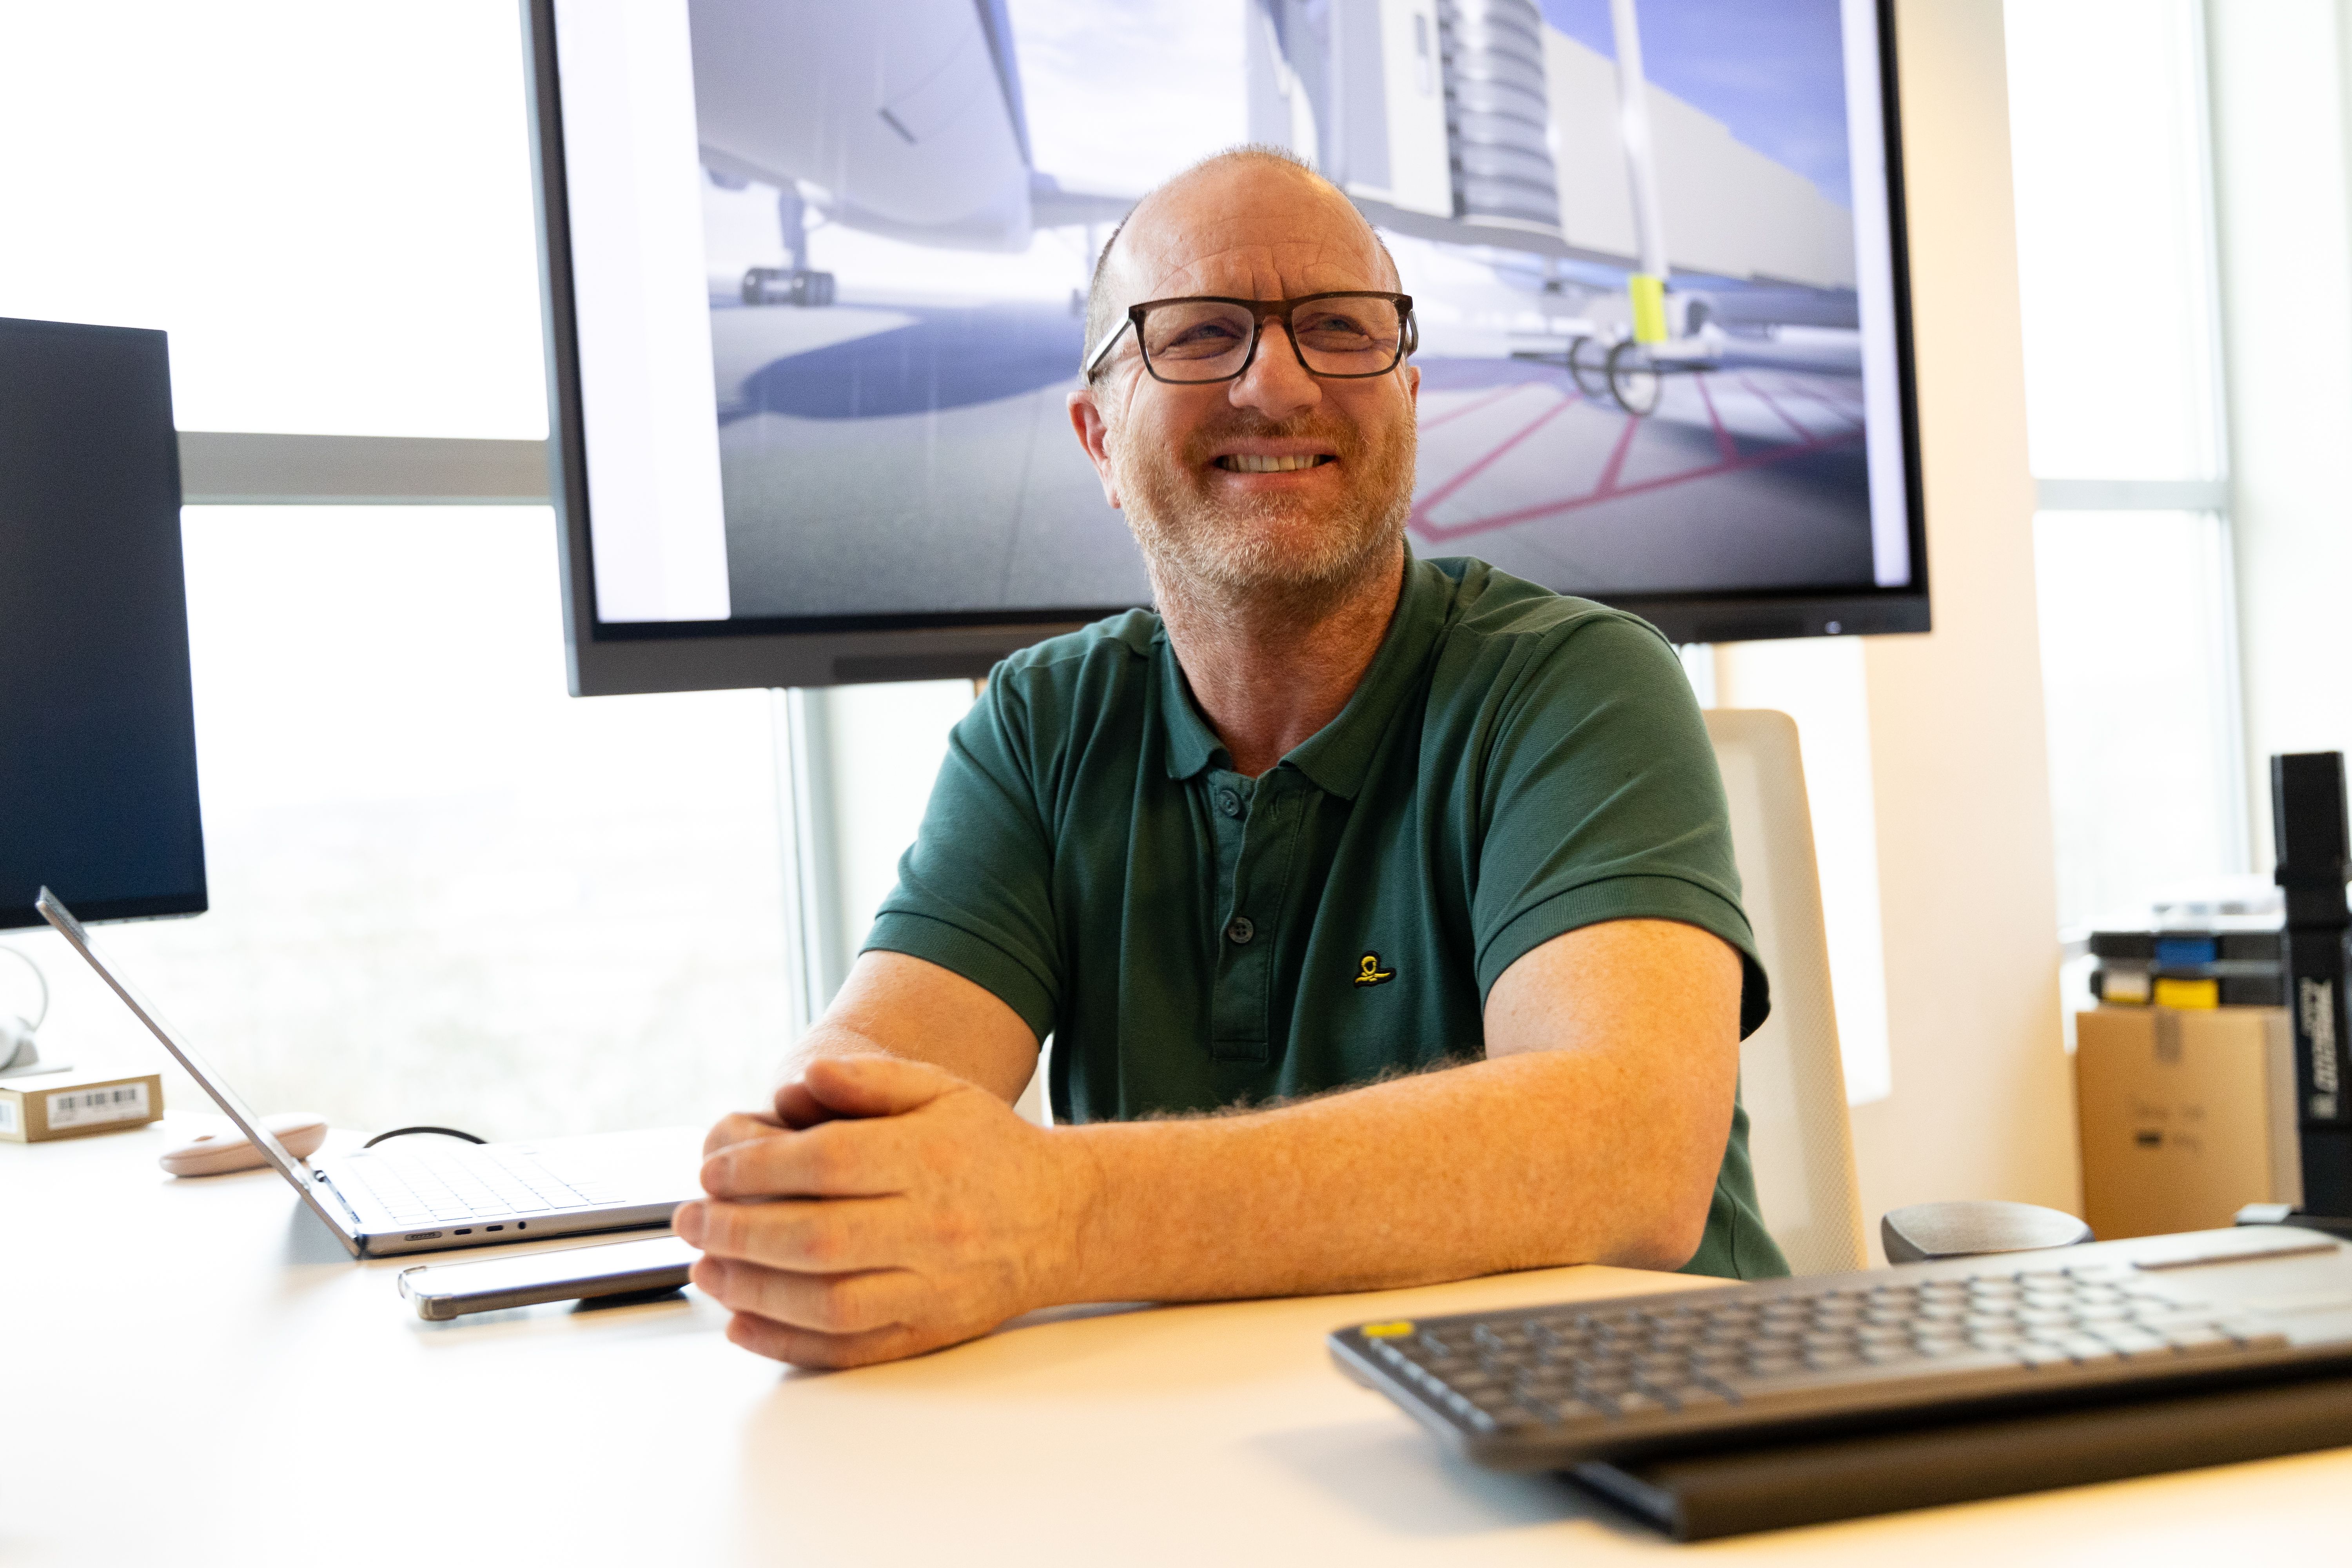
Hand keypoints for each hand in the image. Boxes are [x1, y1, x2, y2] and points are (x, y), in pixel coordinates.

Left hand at [672, 1055, 1096, 1368]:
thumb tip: (797, 1082)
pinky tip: (741, 1323)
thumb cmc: (987, 1148)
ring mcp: (932, 1286)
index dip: (756, 1167)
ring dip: (750, 1289)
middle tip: (688, 1220)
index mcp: (930, 1159)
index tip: (712, 1170)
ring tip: (705, 1266)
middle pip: (815, 1237)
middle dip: (736, 1230)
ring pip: (826, 1301)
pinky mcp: (928, 1331)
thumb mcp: (939, 1090)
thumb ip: (867, 1080)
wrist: (1060, 1217)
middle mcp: (933, 1226)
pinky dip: (786, 1343)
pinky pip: (849, 1349)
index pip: (826, 1163)